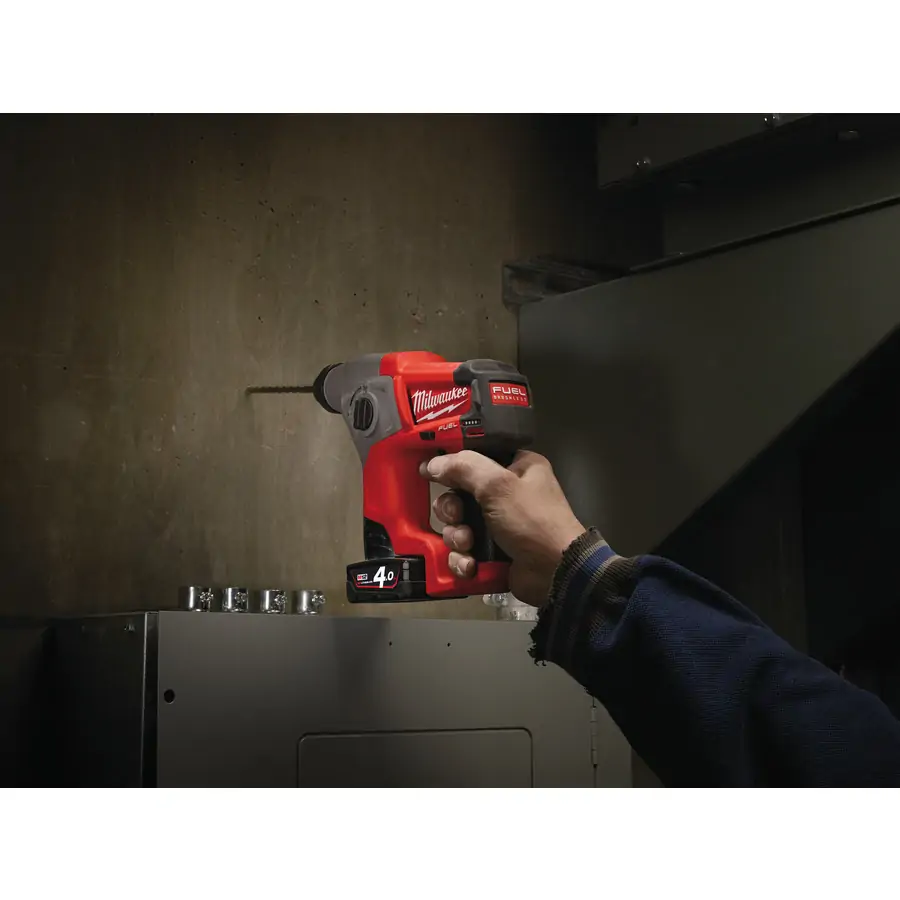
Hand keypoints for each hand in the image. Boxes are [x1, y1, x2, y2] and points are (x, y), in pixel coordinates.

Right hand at [420, 450, 585, 606]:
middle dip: (453, 511)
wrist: (556, 572)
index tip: (430, 472)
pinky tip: (471, 565)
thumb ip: (464, 468)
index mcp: (516, 468)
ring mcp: (499, 526)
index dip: (452, 465)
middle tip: (458, 516)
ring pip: (458, 525)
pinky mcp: (493, 553)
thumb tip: (432, 464)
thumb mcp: (498, 485)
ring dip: (456, 537)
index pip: (475, 457)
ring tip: (468, 545)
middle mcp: (506, 494)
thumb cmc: (532, 519)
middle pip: (459, 494)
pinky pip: (464, 551)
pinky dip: (463, 559)